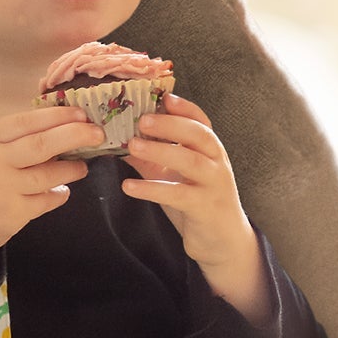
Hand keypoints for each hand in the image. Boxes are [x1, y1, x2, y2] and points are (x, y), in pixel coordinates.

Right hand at [0, 106, 104, 263]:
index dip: (57, 116)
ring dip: (72, 169)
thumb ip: (12, 138)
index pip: (28, 121)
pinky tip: (63, 190)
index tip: (81, 113)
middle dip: (75, 136)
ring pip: (48, 175)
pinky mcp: (12, 214)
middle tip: (97, 133)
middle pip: (43, 145)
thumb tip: (58, 124)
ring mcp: (4, 189)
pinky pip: (45, 201)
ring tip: (82, 167)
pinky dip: (58, 194)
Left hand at [122, 94, 268, 321]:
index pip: (201, 121)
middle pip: (199, 135)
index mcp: (210, 150)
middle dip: (171, 124)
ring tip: (132, 144)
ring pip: (191, 161)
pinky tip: (129, 187)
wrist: (221, 241)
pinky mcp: (205, 208)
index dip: (185, 108)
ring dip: (161, 151)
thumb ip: (150, 156)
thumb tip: (116, 137)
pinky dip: (153, 189)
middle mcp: (216, 163)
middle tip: (143, 119)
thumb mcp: (172, 174)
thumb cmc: (195, 201)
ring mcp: (214, 185)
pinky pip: (179, 195)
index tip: (165, 96)